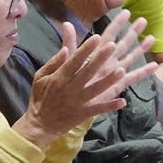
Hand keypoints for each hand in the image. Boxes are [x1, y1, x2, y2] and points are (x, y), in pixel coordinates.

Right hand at [13, 13, 156, 148]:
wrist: (39, 125)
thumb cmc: (41, 97)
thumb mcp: (40, 77)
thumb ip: (53, 63)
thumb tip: (65, 50)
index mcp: (59, 77)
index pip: (74, 61)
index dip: (86, 49)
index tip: (96, 37)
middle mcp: (70, 89)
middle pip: (88, 72)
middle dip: (100, 59)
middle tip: (113, 46)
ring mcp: (78, 102)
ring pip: (96, 90)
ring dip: (109, 81)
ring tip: (122, 71)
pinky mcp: (83, 114)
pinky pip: (98, 110)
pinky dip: (110, 106)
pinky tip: (123, 101)